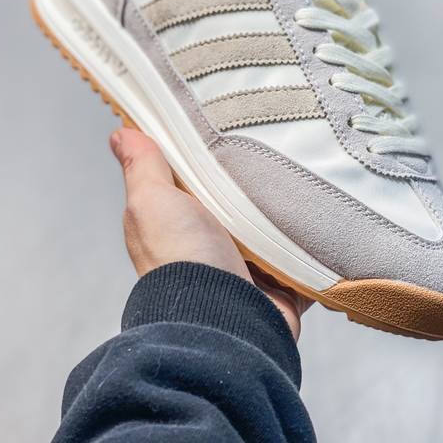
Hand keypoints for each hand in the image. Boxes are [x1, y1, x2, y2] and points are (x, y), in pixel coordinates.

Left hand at [110, 128, 310, 339]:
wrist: (223, 319)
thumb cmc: (180, 259)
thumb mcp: (151, 202)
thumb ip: (143, 168)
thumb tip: (119, 134)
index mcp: (177, 223)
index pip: (193, 180)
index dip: (205, 155)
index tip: (226, 123)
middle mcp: (210, 246)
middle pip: (237, 202)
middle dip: (254, 182)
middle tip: (276, 145)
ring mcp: (246, 268)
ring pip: (272, 227)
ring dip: (286, 211)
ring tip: (305, 174)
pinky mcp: (280, 285)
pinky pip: (303, 256)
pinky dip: (312, 243)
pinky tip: (324, 215)